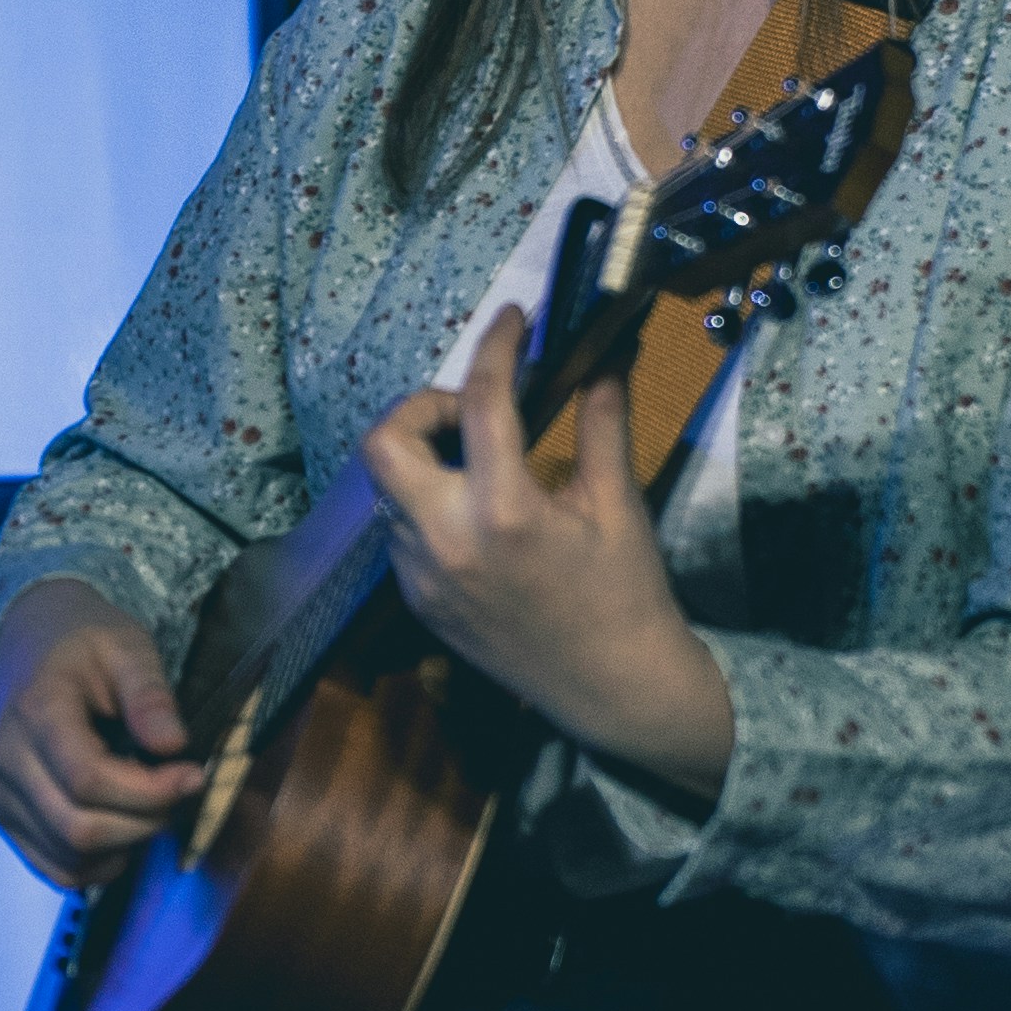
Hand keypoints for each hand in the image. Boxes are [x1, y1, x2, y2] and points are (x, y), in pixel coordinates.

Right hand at [0, 578, 204, 888]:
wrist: (29, 647)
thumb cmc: (83, 647)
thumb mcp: (127, 648)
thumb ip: (150, 695)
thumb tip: (173, 747)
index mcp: (36, 712)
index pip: (89, 779)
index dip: (150, 791)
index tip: (193, 775)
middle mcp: (7, 761)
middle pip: (79, 828)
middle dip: (145, 822)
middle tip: (178, 792)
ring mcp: (0, 795)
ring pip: (70, 857)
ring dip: (126, 843)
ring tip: (150, 803)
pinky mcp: (5, 818)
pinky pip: (55, 868)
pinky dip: (99, 864)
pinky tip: (124, 827)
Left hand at [361, 309, 735, 803]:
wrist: (613, 691)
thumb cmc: (625, 595)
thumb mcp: (616, 503)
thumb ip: (601, 422)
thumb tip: (604, 356)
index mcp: (504, 512)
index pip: (485, 403)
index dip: (498, 346)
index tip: (513, 320)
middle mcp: (446, 542)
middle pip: (384, 443)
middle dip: (421, 409)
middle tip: (474, 413)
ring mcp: (423, 577)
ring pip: (388, 489)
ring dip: (425, 457)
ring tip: (482, 460)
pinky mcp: (418, 603)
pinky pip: (402, 531)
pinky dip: (428, 503)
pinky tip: (477, 512)